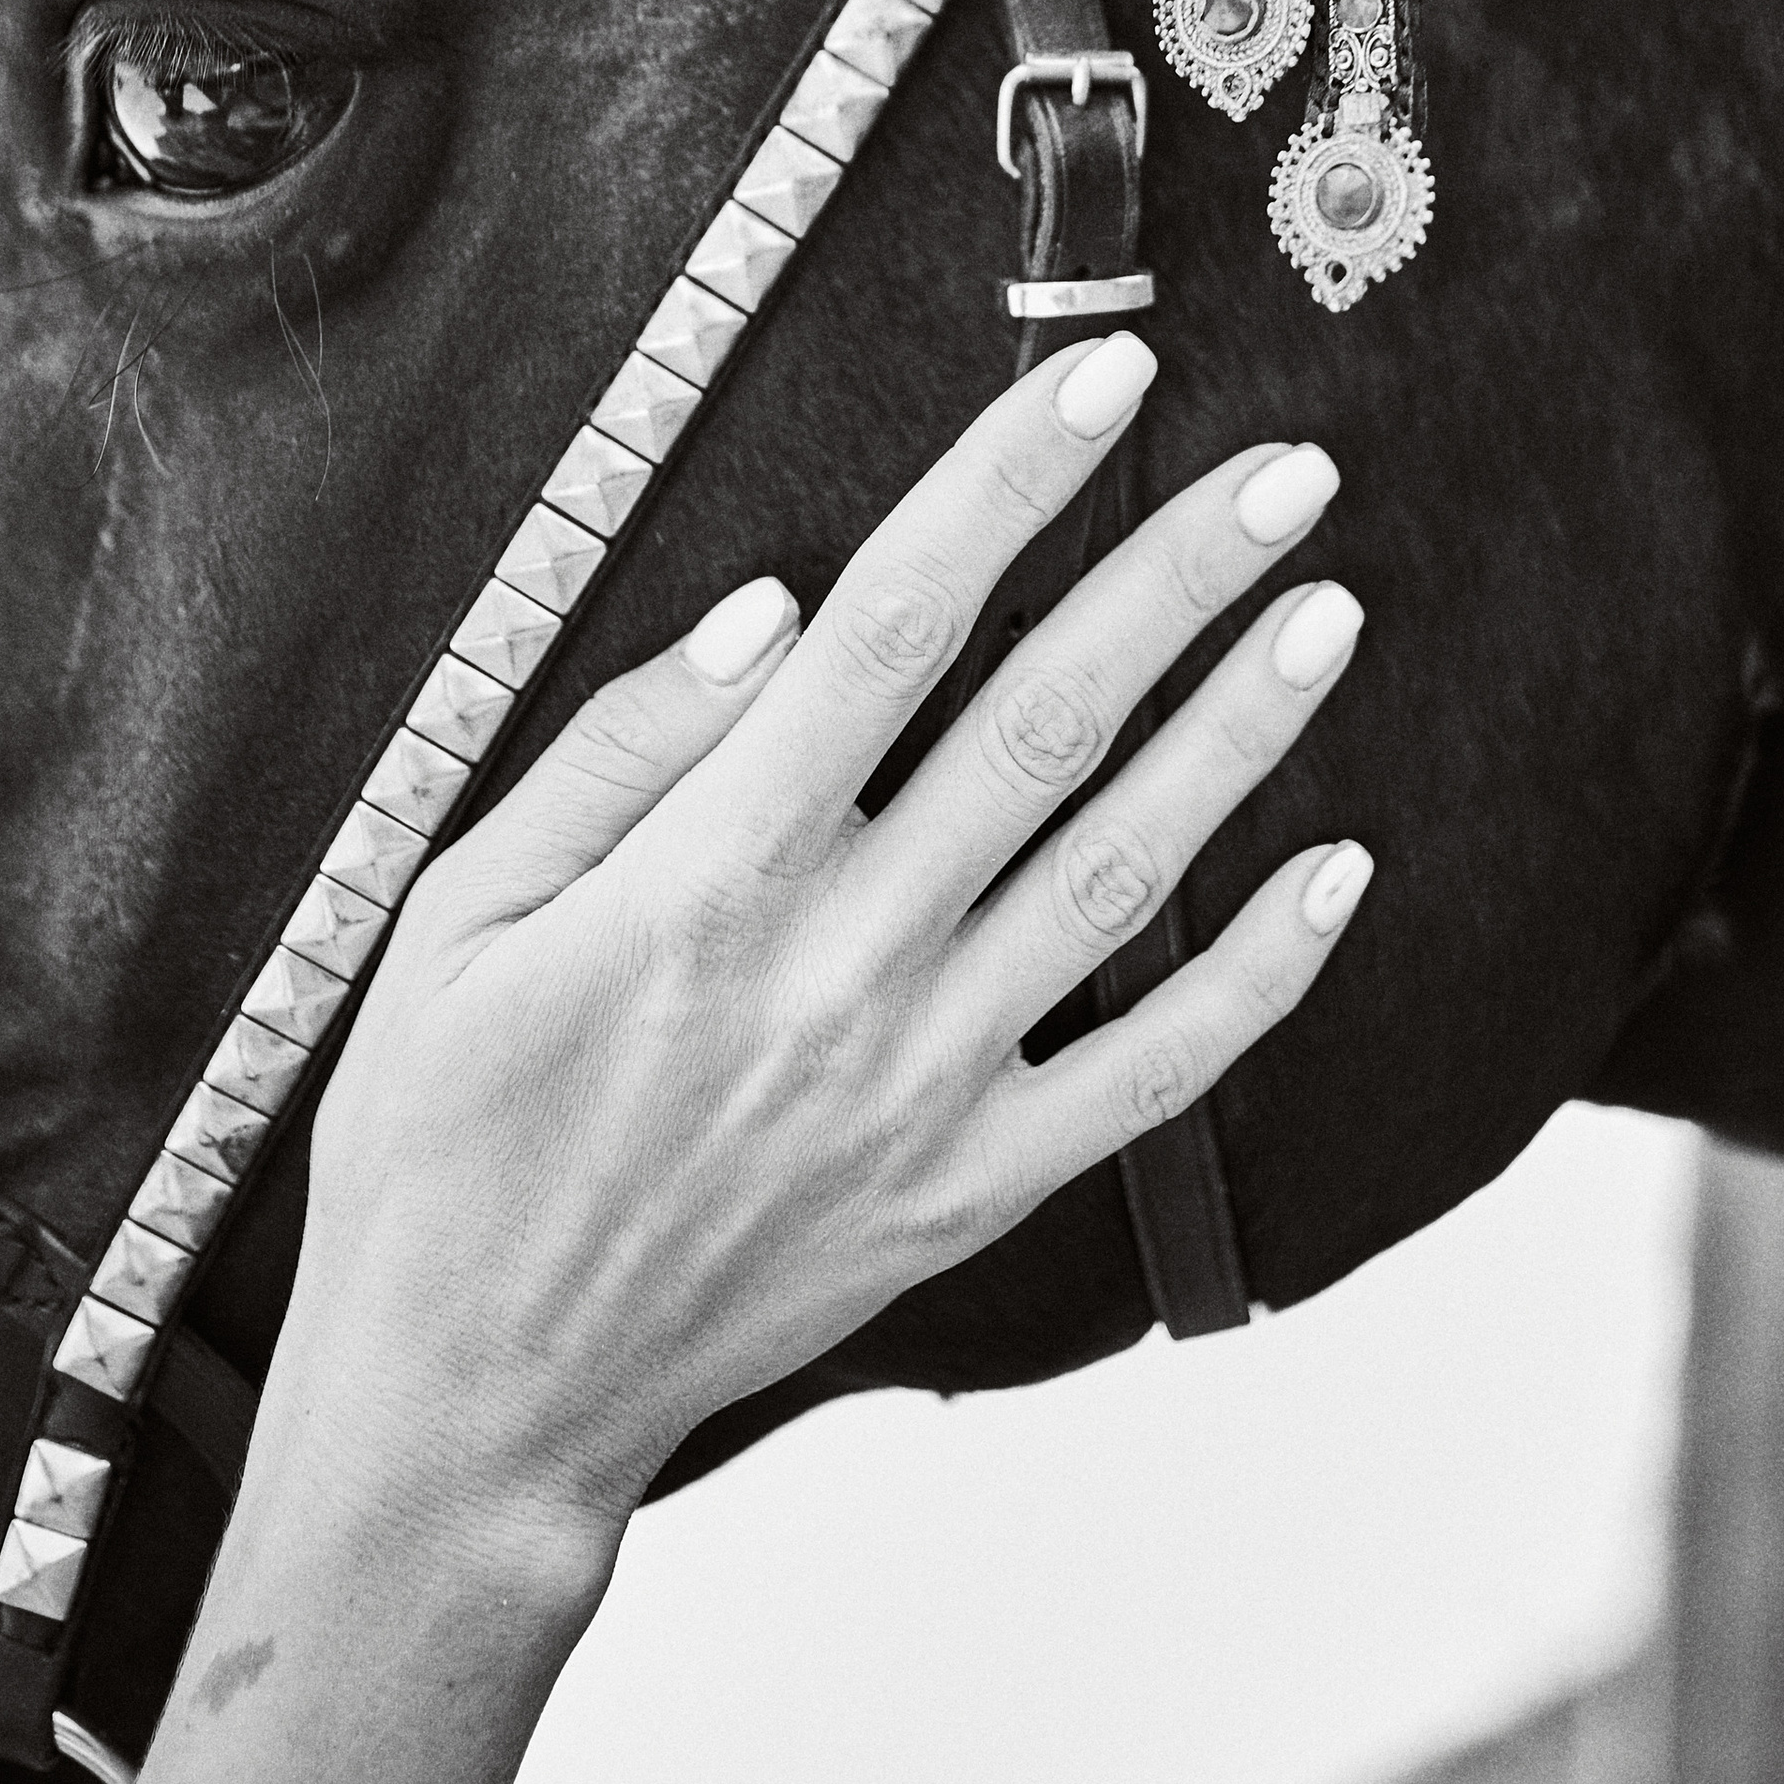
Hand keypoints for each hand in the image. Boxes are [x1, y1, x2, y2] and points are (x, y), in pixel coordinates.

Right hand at [286, 333, 1371, 1565]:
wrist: (480, 1398)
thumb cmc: (445, 1140)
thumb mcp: (457, 914)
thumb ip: (620, 751)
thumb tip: (773, 610)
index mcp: (709, 875)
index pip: (892, 627)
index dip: (1004, 488)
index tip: (1101, 385)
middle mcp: (840, 964)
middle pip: (1045, 722)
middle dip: (1175, 579)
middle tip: (1287, 475)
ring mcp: (924, 1083)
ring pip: (1124, 872)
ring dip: (1243, 735)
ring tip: (1330, 613)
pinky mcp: (971, 1189)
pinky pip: (1153, 1078)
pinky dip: (1261, 979)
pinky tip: (1338, 874)